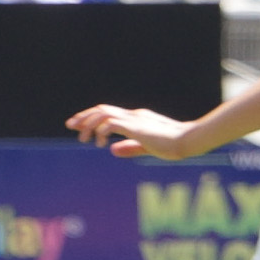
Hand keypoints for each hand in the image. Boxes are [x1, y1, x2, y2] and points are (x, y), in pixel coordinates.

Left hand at [65, 104, 196, 158]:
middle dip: (84, 116)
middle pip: (102, 109)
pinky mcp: (135, 126)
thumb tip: (111, 150)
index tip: (80, 126)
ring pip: (103, 114)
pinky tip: (101, 142)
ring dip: (89, 124)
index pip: (109, 112)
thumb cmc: (174, 145)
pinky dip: (101, 130)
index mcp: (137, 118)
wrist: (189, 140)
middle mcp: (133, 115)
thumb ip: (130, 148)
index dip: (92, 118)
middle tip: (70, 125)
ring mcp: (134, 119)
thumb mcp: (148, 148)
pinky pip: (110, 123)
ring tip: (82, 138)